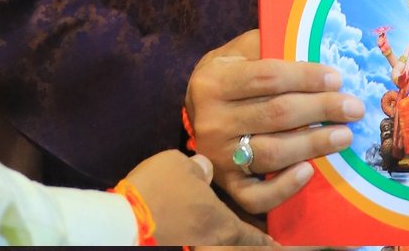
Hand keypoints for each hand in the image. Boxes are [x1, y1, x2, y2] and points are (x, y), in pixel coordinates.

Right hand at [123, 150, 269, 244]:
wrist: (127, 219)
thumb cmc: (159, 189)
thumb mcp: (181, 166)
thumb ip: (200, 169)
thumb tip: (207, 168)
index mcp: (220, 220)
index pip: (252, 234)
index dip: (267, 240)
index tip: (280, 245)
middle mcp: (213, 238)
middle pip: (238, 245)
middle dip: (254, 245)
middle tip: (268, 244)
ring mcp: (195, 245)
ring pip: (220, 244)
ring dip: (231, 243)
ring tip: (237, 238)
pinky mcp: (177, 245)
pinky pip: (202, 242)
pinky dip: (210, 240)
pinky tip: (203, 233)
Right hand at [185, 28, 365, 214]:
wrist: (195, 111)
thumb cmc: (229, 75)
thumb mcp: (239, 52)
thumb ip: (269, 48)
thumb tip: (316, 49)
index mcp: (214, 82)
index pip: (267, 77)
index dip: (305, 77)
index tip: (337, 78)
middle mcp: (212, 121)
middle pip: (275, 114)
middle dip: (320, 109)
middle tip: (353, 108)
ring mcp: (218, 157)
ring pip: (272, 153)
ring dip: (313, 144)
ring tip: (344, 136)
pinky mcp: (227, 186)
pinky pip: (257, 196)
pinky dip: (285, 187)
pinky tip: (309, 172)